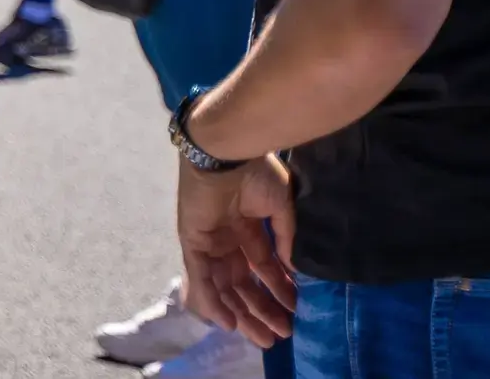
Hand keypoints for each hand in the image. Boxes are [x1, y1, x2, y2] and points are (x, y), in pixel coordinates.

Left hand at [178, 154, 296, 347]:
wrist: (227, 152)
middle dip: (263, 309)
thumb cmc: (255, 172)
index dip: (280, 290)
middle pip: (244, 283)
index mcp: (249, 226)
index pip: (264, 267)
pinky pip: (201, 277)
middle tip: (281, 334)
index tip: (296, 312)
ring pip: (224, 287)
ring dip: (242, 313)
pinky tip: (230, 323)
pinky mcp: (192, 241)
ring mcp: (209, 241)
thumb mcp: (281, 207)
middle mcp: (228, 237)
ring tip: (263, 338)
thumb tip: (294, 271)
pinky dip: (213, 301)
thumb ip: (286, 239)